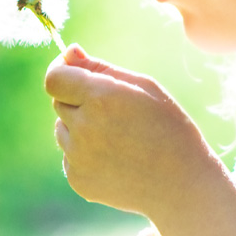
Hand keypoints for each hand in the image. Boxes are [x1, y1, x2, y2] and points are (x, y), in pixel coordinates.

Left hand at [45, 45, 214, 216]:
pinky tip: (116, 158)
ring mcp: (78, 158)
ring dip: (80, 126)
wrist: (181, 184)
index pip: (54, 78)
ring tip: (118, 137)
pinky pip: (70, 156)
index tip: (72, 71)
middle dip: (78, 99)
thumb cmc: (169, 127)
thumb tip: (69, 52)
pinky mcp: (78, 180)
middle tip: (114, 110)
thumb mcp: (143, 87)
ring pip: (62, 130)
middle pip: (58, 102)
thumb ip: (100, 68)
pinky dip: (85, 153)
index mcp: (100, 98)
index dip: (61, 71)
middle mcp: (83, 128)